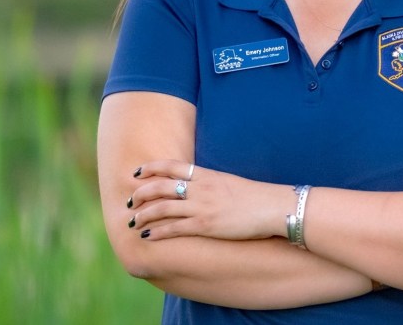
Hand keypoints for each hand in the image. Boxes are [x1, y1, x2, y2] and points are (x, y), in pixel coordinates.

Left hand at [125, 160, 292, 241]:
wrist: (272, 206)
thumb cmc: (254, 196)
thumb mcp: (228, 181)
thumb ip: (210, 181)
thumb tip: (196, 184)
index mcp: (206, 174)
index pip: (172, 166)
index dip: (151, 168)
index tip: (137, 172)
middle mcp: (200, 187)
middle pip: (161, 186)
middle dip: (141, 193)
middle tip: (130, 202)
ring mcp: (202, 206)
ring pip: (162, 208)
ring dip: (144, 215)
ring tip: (133, 222)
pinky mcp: (205, 225)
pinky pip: (174, 228)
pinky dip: (157, 232)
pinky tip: (147, 236)